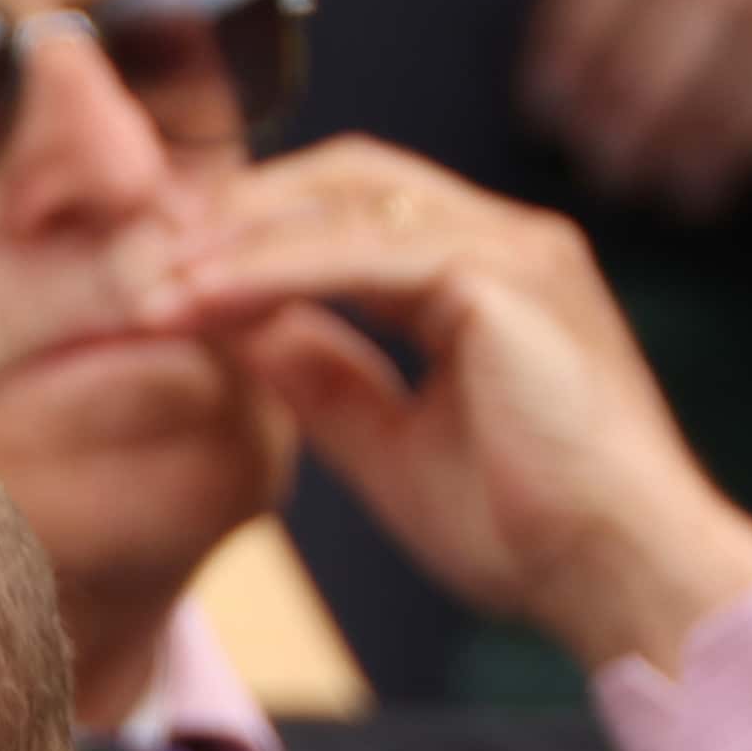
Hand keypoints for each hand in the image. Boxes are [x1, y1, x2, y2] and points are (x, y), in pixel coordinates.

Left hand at [130, 139, 751, 673]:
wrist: (614, 572)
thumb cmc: (522, 527)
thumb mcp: (386, 441)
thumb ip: (320, 376)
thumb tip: (237, 330)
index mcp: (486, 272)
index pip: (352, 208)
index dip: (253, 227)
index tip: (161, 267)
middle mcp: (507, 240)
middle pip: (345, 177)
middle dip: (234, 209)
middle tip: (137, 252)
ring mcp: (514, 250)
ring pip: (344, 204)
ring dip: (235, 240)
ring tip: (149, 281)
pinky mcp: (505, 279)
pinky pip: (362, 253)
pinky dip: (271, 271)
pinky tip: (201, 298)